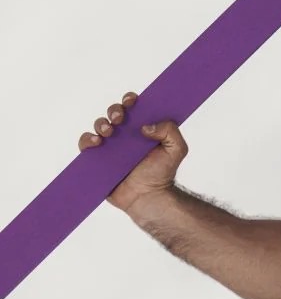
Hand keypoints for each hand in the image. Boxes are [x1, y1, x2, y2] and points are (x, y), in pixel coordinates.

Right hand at [78, 91, 187, 212]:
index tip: (132, 101)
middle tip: (120, 118)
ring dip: (101, 123)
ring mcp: (110, 147)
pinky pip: (86, 145)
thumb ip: (170, 131)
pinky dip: (87, 140)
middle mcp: (125, 135)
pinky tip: (96, 143)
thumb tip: (146, 126)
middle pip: (114, 112)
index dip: (130, 100)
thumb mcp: (177, 149)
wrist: (149, 198)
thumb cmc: (162, 174)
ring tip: (109, 132)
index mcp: (142, 128)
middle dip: (114, 110)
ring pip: (99, 125)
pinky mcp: (98, 160)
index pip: (133, 107)